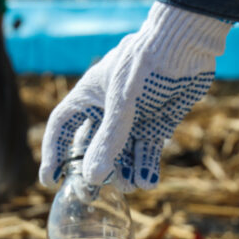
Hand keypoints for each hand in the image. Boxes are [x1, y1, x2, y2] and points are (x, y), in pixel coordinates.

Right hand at [40, 2, 230, 191]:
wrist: (186, 44)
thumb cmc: (146, 64)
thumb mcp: (123, 104)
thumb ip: (109, 141)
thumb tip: (91, 178)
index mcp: (89, 96)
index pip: (62, 127)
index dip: (54, 153)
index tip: (51, 180)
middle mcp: (108, 109)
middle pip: (93, 147)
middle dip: (94, 170)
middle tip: (95, 193)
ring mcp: (133, 117)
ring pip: (122, 154)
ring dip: (123, 172)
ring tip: (130, 186)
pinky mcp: (157, 122)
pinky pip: (146, 151)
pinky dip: (146, 167)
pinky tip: (147, 181)